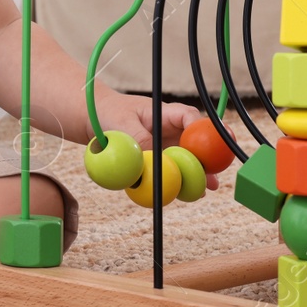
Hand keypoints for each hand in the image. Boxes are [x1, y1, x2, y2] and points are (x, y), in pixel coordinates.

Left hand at [94, 91, 220, 190]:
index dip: (201, 130)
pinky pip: (172, 171)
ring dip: (197, 174)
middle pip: (195, 143)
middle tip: (213, 176)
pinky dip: (178, 181)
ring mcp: (167, 145)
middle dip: (206, 159)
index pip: (189, 117)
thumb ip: (140, 139)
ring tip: (205, 190)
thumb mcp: (122, 124)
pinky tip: (184, 193)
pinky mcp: (159, 160)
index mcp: (164, 114)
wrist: (93, 119)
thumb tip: (156, 159)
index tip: (206, 146)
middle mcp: (170, 130)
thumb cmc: (109, 114)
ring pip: (187, 160)